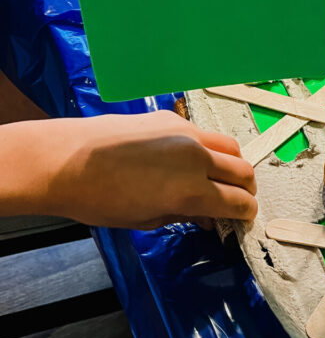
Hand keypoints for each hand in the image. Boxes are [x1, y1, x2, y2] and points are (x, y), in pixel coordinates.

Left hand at [28, 110, 257, 228]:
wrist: (65, 159)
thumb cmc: (99, 200)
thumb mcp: (145, 220)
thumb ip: (184, 215)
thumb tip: (208, 216)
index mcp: (191, 192)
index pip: (239, 202)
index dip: (246, 214)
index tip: (243, 219)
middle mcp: (197, 159)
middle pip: (244, 171)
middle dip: (246, 190)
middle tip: (237, 200)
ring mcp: (186, 133)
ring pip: (230, 147)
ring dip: (233, 165)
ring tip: (219, 178)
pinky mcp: (172, 118)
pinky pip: (204, 134)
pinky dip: (208, 149)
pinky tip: (188, 160)